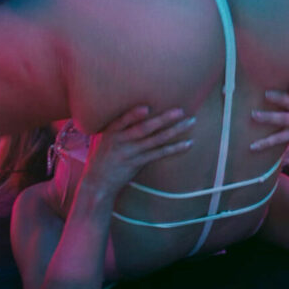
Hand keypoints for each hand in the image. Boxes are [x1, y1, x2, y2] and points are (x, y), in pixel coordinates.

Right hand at [80, 106, 194, 194]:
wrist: (98, 182)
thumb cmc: (102, 155)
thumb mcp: (102, 136)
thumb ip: (117, 123)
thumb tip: (135, 106)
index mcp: (111, 132)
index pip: (122, 121)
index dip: (133, 115)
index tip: (146, 108)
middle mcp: (121, 142)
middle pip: (144, 129)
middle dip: (163, 119)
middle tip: (180, 110)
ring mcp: (131, 154)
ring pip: (156, 141)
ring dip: (175, 131)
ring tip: (190, 122)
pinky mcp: (138, 164)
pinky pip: (159, 155)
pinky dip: (174, 149)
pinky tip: (187, 144)